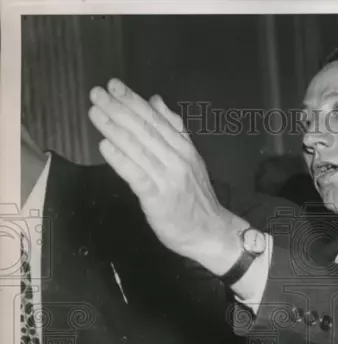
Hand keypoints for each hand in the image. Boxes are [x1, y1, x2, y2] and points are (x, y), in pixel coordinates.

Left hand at [87, 78, 247, 275]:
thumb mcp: (191, 159)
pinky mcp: (157, 198)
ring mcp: (168, 178)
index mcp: (185, 149)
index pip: (157, 119)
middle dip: (119, 109)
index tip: (114, 86)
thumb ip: (174, 130)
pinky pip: (136, 175)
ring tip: (95, 112)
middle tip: (97, 93)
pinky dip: (120, 159)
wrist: (211, 232)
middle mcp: (177, 160)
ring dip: (114, 128)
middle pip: (145, 130)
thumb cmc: (197, 199)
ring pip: (138, 148)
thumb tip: (156, 101)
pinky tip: (105, 146)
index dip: (134, 101)